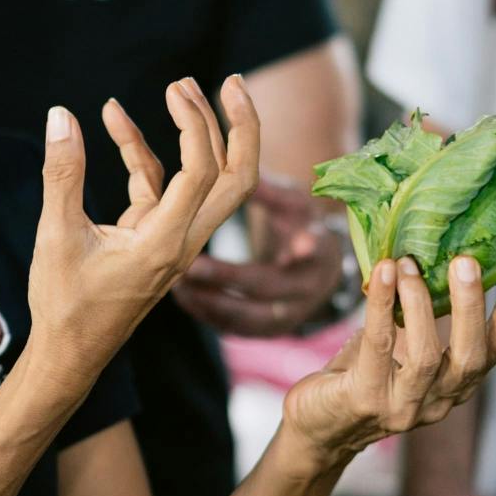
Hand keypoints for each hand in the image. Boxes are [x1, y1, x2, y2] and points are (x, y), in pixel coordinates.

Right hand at [25, 77, 258, 392]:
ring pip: (208, 183)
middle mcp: (183, 242)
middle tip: (234, 82)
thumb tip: (61, 115)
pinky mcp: (155, 238)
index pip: (202, 175)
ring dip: (198, 135)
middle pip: (238, 179)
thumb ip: (62, 175)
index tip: (176, 89)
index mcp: (165, 244)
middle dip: (242, 128)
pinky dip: (145, 154)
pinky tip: (115, 122)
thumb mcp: (55, 236)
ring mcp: (174, 240)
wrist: (70, 354)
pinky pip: (164, 188)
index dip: (196, 126)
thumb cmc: (64, 304)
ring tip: (179, 86)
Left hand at [171, 176, 344, 336]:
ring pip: (247, 316)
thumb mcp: (294, 205)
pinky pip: (234, 328)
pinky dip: (206, 313)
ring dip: (209, 301)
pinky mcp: (266, 331)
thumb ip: (271, 192)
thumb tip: (244, 164)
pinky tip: (182, 296)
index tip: (297, 244)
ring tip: (176, 283)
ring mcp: (287, 316)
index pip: (315, 251)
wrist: (318, 272)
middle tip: (190, 266)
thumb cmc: (300, 226)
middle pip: (267, 287)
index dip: (307, 248)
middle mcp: (306, 290)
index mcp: (319, 253)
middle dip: (227, 278)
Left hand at [279, 255, 495, 471]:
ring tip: (408, 263)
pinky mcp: (366, 401)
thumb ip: (422, 312)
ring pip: (426, 356)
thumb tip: (434, 248)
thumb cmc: (363, 372)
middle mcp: (439, 400)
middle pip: (470, 356)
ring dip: (419, 303)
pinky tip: (381, 273)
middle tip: (466, 261)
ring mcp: (404, 407)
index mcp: (456, 383)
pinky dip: (381, 304)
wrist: (317, 425)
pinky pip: (379, 347)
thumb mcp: (402, 343)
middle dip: (471, 306)